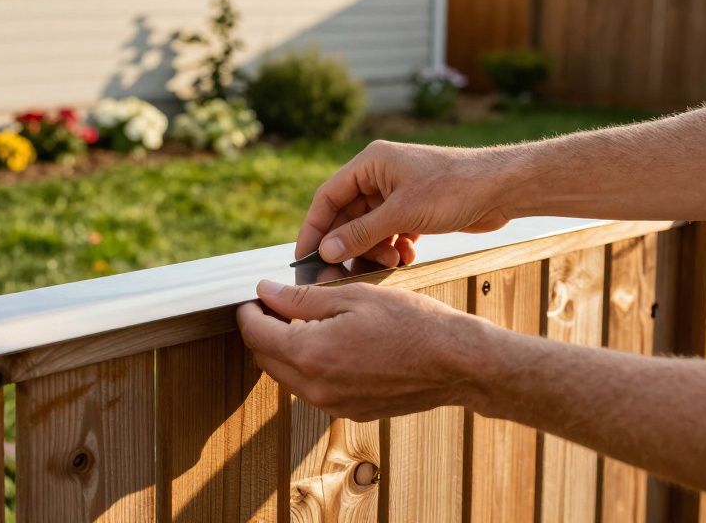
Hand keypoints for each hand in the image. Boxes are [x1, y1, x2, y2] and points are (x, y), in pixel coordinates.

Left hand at [235, 279, 489, 420]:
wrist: (457, 363)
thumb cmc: (411, 323)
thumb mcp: (353, 296)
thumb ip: (301, 298)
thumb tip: (265, 292)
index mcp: (310, 353)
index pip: (255, 334)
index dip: (248, 311)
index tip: (255, 297)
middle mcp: (315, 387)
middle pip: (265, 358)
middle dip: (262, 331)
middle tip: (275, 305)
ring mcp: (333, 405)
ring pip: (287, 377)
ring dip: (284, 350)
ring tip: (304, 320)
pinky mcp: (350, 412)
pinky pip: (313, 389)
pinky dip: (309, 367)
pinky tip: (329, 344)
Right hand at [296, 140, 514, 265]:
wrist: (504, 188)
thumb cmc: (454, 188)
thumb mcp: (402, 214)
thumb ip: (361, 233)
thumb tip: (327, 251)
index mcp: (371, 163)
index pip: (328, 197)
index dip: (314, 227)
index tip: (304, 257)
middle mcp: (380, 175)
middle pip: (348, 215)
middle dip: (350, 244)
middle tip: (346, 271)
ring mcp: (398, 192)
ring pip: (370, 227)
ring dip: (376, 249)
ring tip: (393, 261)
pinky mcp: (415, 208)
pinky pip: (391, 232)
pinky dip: (395, 247)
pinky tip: (408, 256)